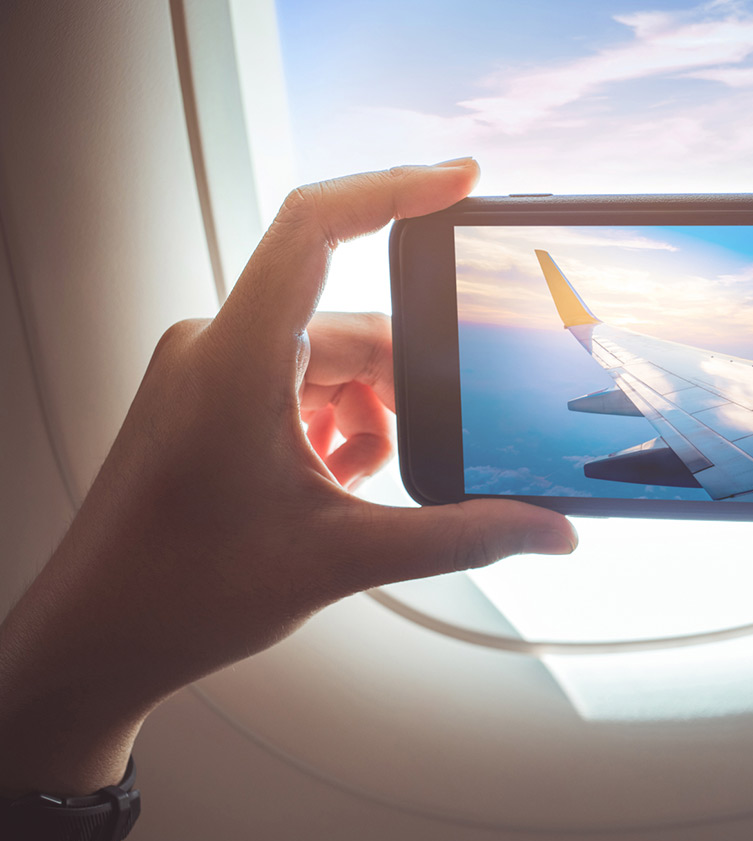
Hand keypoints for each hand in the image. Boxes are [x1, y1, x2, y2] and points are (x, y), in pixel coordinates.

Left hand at [0, 160, 576, 802]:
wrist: (96, 640)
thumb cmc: (182, 593)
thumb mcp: (343, 558)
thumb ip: (462, 536)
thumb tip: (550, 529)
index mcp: (238, 360)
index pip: (316, 228)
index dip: (395, 189)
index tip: (462, 182)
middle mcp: (216, 348)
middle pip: (346, 324)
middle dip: (404, 385)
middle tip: (440, 444)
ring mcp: (205, 372)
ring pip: (323, 360)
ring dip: (367, 415)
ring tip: (364, 488)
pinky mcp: (204, 399)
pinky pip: (292, 383)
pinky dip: (332, 422)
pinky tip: (335, 484)